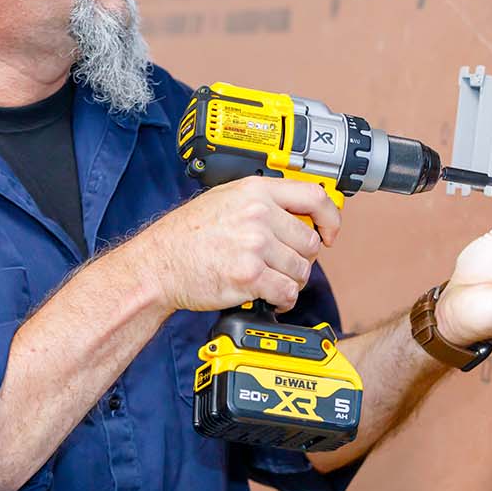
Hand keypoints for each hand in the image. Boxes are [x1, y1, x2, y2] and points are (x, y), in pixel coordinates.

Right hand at [122, 176, 341, 312]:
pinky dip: (284, 300)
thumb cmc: (187, 236)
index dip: (331, 217)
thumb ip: (262, 202)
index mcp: (255, 190)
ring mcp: (255, 244)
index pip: (314, 196)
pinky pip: (287, 292)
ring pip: (301, 270)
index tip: (330, 232)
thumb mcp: (225, 199)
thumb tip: (297, 216)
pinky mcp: (250, 275)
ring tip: (274, 281)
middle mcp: (259, 214)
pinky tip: (271, 297)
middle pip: (310, 241)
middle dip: (302, 258)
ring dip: (292, 281)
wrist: (159, 264)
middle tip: (285, 264)